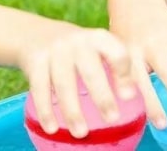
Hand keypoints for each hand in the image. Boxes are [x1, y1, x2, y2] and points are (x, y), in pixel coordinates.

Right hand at [17, 26, 137, 138]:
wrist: (34, 33)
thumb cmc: (76, 49)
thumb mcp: (94, 48)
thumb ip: (113, 66)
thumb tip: (133, 96)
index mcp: (98, 39)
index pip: (116, 52)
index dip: (124, 73)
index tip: (129, 96)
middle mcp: (77, 42)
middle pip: (91, 71)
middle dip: (102, 96)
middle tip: (112, 119)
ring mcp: (55, 51)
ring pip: (64, 84)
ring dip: (72, 110)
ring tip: (81, 133)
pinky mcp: (35, 61)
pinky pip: (40, 88)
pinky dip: (46, 110)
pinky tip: (52, 127)